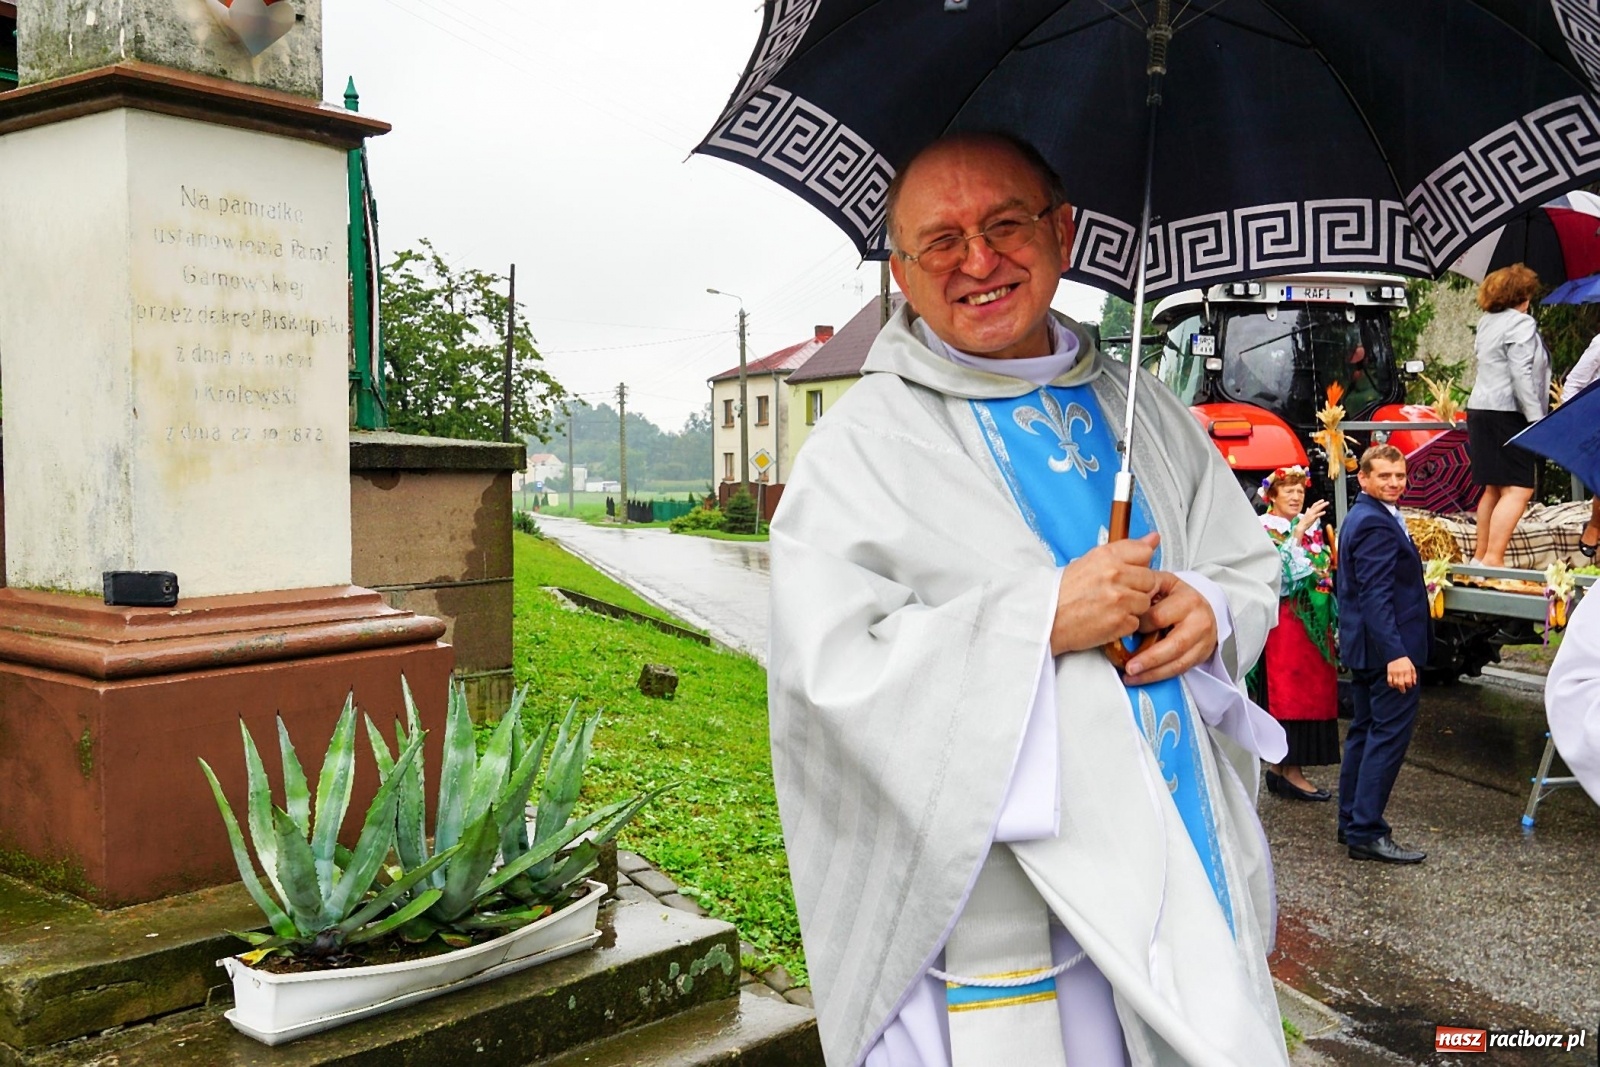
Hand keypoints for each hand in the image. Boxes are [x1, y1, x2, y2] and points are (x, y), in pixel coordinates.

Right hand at [1049, 533, 1159, 654]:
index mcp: (1106, 556)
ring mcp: (1119, 599)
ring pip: (1145, 602)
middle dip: (1137, 588)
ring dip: (1132, 608)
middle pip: (1150, 579)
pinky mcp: (1120, 622)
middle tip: (1116, 593)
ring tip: (1109, 608)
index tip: (1129, 571)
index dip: (1139, 564)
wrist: (1045, 619)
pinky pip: (1136, 622)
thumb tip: (1154, 538)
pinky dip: (1124, 624)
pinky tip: (1107, 620)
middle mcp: (1114, 575)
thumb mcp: (1091, 561)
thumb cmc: (1064, 592)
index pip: (1144, 552)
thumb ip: (1125, 551)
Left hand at [1123, 573, 1218, 681]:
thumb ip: (1143, 592)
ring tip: (1131, 677)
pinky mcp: (1202, 655)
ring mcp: (1203, 639)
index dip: (1140, 626)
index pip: (1159, 617)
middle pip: (1174, 644)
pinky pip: (1181, 669)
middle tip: (1128, 667)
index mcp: (1186, 599)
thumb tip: (1118, 608)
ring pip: (1178, 661)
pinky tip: (1143, 678)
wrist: (1203, 607)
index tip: (1125, 631)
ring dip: (1152, 673)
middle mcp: (1199, 620)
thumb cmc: (1176, 597)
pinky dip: (1160, 676)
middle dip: (1149, 658)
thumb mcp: (1162, 585)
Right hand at [1295, 499, 1328, 536]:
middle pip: (1316, 505)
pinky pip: (1318, 515)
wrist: (1301, 526)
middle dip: (1322, 503)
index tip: (1322, 500)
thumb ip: (1308, 511)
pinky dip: (1321, 513)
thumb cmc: (1304, 521)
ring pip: (1318, 508)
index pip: (1314, 505)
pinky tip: (1324, 512)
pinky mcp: (1312, 518)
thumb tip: (1308, 508)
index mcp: (1309, 511)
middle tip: (1327, 502)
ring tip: (1327, 503)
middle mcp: (1310, 511)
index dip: (1318, 502)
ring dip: (1322, 505)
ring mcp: (1311, 514)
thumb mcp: (1306, 515)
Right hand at [1387, 656, 1416, 691]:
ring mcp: (1394, 673)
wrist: (1395, 655)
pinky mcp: (1389, 673)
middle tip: (1403, 691)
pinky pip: (1389, 681)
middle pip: (1401, 684)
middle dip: (1402, 689)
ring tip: (1398, 687)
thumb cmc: (1405, 661)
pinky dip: (1391, 684)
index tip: (1409, 685)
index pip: (1408, 681)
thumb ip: (1414, 675)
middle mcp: (1400, 673)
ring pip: (1395, 683)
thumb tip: (1414, 683)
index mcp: (1407, 671)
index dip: (1409, 685)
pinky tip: (1393, 685)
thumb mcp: (1412, 667)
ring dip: (1397, 687)